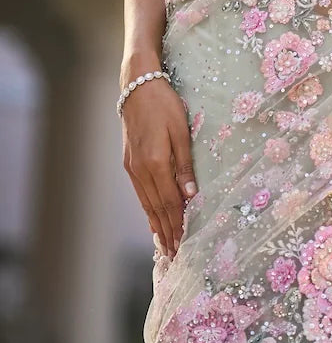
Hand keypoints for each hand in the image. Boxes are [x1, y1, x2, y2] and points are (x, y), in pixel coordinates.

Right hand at [120, 77, 197, 257]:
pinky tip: (152, 218)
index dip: (178, 225)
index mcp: (156, 163)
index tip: (184, 244)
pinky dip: (147, 209)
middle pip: (157, 208)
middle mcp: (141, 170)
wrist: (137, 87)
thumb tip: (191, 196)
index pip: (170, 202)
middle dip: (167, 232)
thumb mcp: (181, 131)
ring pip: (146, 203)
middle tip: (175, 254)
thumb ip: (185, 165)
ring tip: (164, 244)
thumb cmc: (165, 105)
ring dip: (156, 225)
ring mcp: (132, 167)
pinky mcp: (129, 163)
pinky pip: (140, 193)